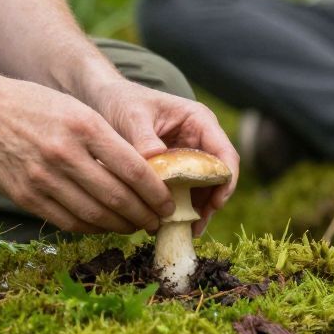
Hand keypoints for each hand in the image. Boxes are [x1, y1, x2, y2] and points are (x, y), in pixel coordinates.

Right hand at [0, 77, 180, 233]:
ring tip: (135, 226)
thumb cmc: (37, 108)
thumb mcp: (78, 110)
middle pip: (117, 197)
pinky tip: (105, 226)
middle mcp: (64, 153)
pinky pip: (68, 222)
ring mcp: (42, 178)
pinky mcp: (26, 196)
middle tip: (157, 221)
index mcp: (84, 126)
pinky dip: (92, 228)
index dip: (157, 193)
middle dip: (144, 215)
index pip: (134, 169)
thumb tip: (144, 176)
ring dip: (121, 226)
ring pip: (94, 215)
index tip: (168, 203)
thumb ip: (109, 141)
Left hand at [85, 77, 238, 229]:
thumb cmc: (123, 102)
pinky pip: (185, 191)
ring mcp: (189, 155)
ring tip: (183, 231)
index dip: (226, 181)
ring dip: (196, 210)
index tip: (215, 204)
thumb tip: (154, 158)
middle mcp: (200, 139)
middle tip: (195, 227)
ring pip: (203, 189)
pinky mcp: (176, 169)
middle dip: (211, 204)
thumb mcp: (132, 117)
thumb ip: (144, 138)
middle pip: (218, 177)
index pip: (225, 154)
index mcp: (199, 121)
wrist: (107, 101)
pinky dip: (180, 208)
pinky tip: (167, 224)